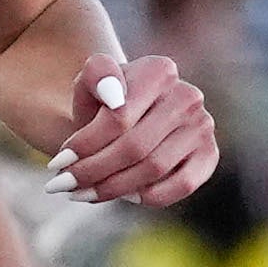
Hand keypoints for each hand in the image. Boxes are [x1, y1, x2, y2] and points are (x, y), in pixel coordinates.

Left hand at [47, 51, 215, 208]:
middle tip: (63, 186)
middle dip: (93, 171)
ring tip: (82, 193)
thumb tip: (116, 98)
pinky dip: (150, 196)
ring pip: (153, 169)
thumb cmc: (102, 103)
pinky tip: (125, 195)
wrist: (128, 118)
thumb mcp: (88, 83)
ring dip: (112, 188)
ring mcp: (203, 125)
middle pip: (134, 147)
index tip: (58, 162)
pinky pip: (182, 185)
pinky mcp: (209, 154)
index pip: (119, 118)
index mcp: (159, 70)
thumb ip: (96, 74)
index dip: (85, 145)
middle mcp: (188, 95)